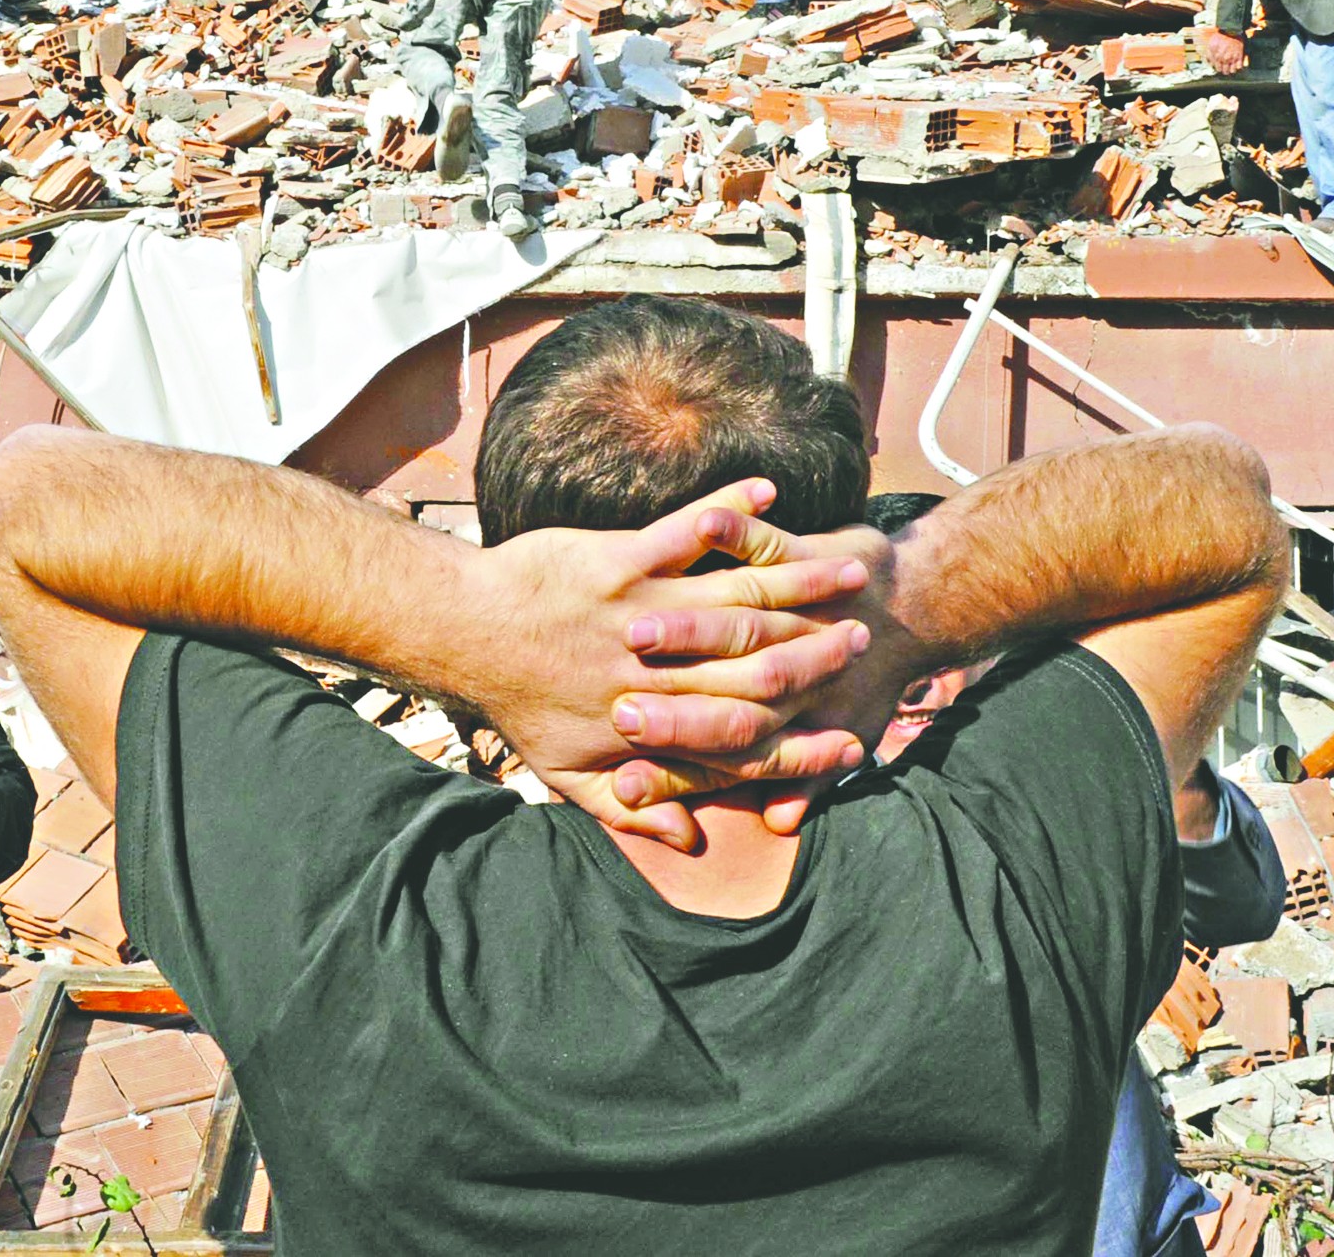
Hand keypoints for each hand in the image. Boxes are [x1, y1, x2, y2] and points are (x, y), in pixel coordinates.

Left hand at [466, 481, 877, 847]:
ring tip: (849, 569)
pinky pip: (685, 533)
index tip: (855, 741)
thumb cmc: (516, 703)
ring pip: (737, 598)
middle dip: (821, 654)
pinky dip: (729, 512)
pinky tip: (768, 495)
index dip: (805, 745)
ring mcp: (642, 611)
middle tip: (869, 638)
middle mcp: (659, 671)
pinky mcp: (620, 560)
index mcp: (655, 726)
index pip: (748, 744)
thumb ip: (633, 811)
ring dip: (799, 581)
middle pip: (760, 667)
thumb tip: (688, 839)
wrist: (464, 633)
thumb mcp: (569, 775)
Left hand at [1199, 25, 1248, 75]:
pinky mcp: (1240, 56)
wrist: (1231, 31)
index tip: (1219, 66)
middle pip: (1225, 71)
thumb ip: (1209, 55)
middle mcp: (1225, 59)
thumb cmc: (1220, 37)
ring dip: (1231, 70)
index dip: (1218, 68)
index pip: (1217, 68)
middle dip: (1224, 70)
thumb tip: (1210, 63)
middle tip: (1225, 67)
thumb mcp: (1210, 45)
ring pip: (1232, 71)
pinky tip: (1236, 64)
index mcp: (1217, 57)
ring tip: (1231, 67)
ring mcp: (1233, 58)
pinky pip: (1239, 67)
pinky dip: (1238, 67)